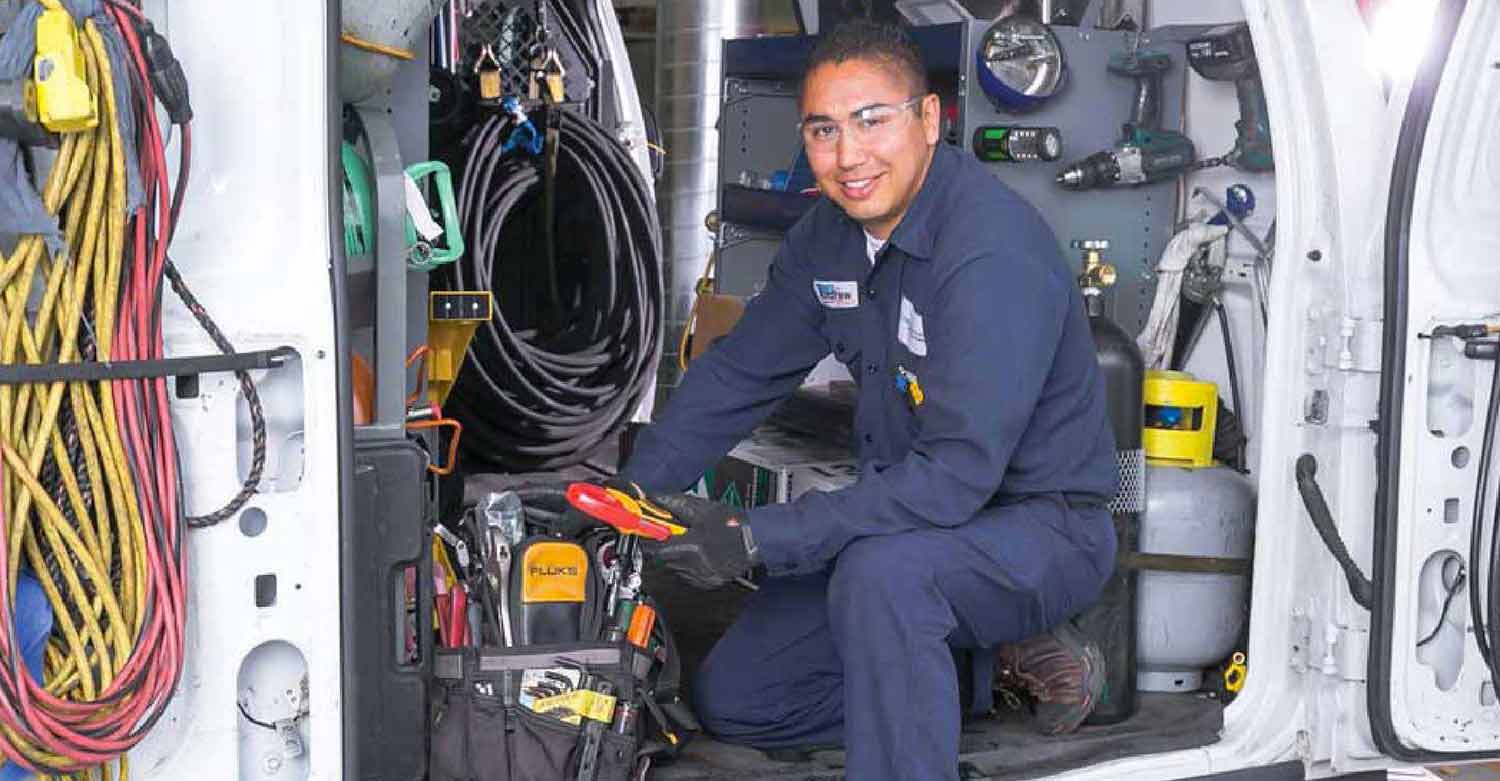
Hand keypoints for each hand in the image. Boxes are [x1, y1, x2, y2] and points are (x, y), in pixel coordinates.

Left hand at [638, 492, 756, 589]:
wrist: (756, 541)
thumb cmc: (734, 525)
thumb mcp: (703, 509)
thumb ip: (677, 504)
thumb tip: (658, 498)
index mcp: (690, 547)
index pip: (655, 547)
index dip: (647, 538)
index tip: (643, 531)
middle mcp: (693, 565)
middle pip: (664, 558)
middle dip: (663, 545)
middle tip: (670, 534)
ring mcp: (700, 576)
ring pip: (675, 567)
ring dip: (675, 555)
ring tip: (689, 542)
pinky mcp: (707, 582)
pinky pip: (688, 575)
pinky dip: (688, 565)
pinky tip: (699, 554)